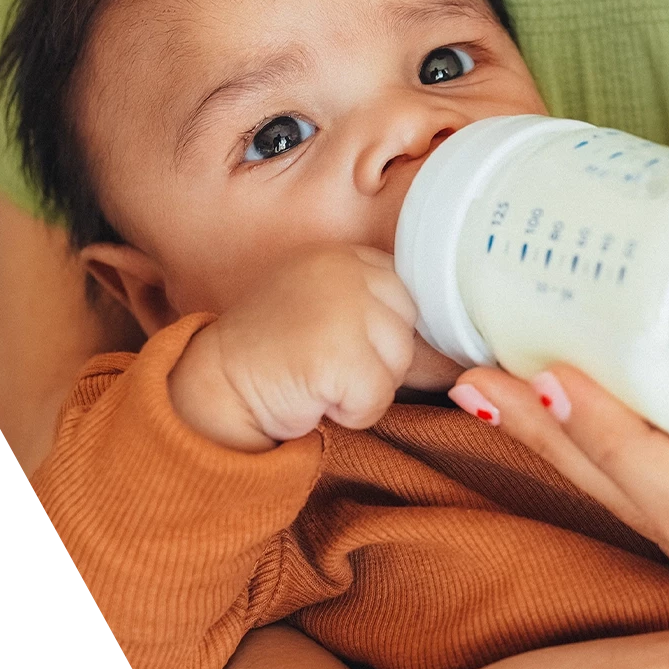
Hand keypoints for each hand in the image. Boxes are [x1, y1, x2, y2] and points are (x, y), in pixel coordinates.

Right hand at [168, 246, 420, 450]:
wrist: (214, 386)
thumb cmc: (275, 355)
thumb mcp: (328, 308)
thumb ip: (378, 308)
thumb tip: (455, 338)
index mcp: (346, 256)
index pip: (405, 297)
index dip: (380, 334)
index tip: (344, 346)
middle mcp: (346, 271)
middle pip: (407, 332)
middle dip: (377, 362)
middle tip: (326, 364)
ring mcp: (342, 309)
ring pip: (398, 366)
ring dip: (365, 389)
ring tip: (317, 379)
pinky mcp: (337, 355)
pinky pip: (377, 399)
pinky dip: (352, 413)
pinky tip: (313, 397)